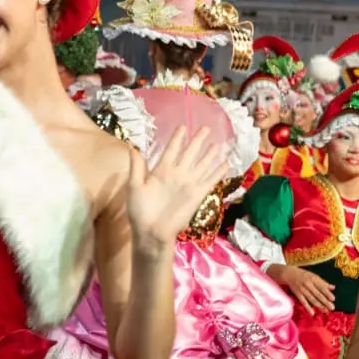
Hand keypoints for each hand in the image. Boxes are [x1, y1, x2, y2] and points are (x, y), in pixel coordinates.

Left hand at [126, 127, 227, 247]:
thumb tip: (131, 145)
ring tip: (218, 143)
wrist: (151, 232)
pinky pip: (210, 180)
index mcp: (161, 170)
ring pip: (202, 164)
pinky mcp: (197, 194)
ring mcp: (188, 183)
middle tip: (205, 128)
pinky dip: (218, 172)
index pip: (172, 149)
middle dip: (197, 140)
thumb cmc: (140, 210)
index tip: (183, 127)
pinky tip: (226, 163)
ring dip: (210, 154)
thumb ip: (136, 165)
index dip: (177, 138)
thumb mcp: (134, 185)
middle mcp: (177, 174)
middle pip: (190, 152)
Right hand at [275, 264, 337, 310]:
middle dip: (325, 301)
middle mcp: (308, 284)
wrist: (289, 274)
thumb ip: (323, 282)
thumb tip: (333, 287)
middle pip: (317, 294)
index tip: (333, 299)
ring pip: (311, 299)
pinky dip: (307, 307)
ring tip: (325, 311)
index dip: (327, 293)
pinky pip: (303, 302)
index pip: (321, 287)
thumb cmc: (304, 275)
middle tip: (332, 307)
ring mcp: (302, 290)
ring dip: (319, 305)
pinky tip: (312, 313)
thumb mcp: (314, 276)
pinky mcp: (297, 294)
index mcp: (313, 279)